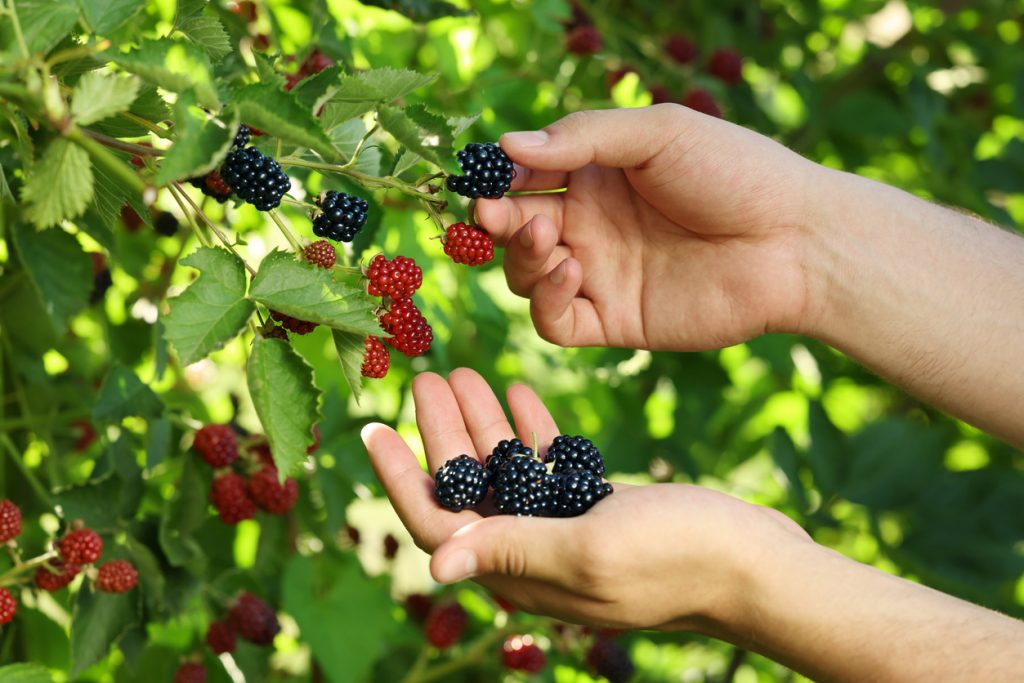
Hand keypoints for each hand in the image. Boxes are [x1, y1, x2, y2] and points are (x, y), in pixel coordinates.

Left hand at [361, 367, 808, 630]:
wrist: (758, 563)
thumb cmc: (680, 559)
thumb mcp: (590, 551)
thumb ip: (512, 552)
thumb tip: (434, 569)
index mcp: (522, 574)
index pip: (439, 528)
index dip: (401, 480)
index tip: (373, 427)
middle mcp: (534, 555)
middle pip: (467, 490)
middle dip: (440, 434)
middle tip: (423, 375)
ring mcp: (566, 529)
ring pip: (504, 470)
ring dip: (481, 422)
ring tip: (461, 369)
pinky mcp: (597, 506)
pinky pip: (547, 464)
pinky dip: (529, 427)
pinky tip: (516, 389)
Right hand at [476, 105, 822, 350]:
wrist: (794, 241)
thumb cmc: (735, 173)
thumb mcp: (658, 134)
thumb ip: (583, 138)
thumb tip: (507, 145)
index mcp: (598, 175)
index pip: (526, 176)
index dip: (498, 176)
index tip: (482, 174)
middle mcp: (592, 225)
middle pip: (516, 228)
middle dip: (496, 220)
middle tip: (490, 212)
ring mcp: (601, 274)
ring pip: (526, 275)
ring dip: (521, 257)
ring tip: (544, 237)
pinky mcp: (615, 320)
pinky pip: (557, 322)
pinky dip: (547, 300)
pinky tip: (571, 271)